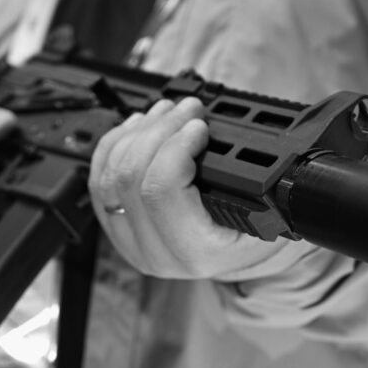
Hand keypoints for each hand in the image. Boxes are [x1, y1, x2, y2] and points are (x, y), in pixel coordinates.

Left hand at [88, 97, 313, 280]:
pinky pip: (98, 183)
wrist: (239, 257)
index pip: (162, 191)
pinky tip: (135, 128)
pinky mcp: (116, 230)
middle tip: (185, 109)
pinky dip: (114, 147)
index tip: (198, 126)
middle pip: (132, 178)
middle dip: (158, 130)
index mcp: (196, 252)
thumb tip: (207, 132)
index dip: (175, 147)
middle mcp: (157, 253)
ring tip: (164, 112)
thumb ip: (245, 181)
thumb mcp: (269, 214)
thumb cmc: (255, 234)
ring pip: (111, 177)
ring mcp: (131, 243)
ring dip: (136, 134)